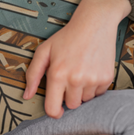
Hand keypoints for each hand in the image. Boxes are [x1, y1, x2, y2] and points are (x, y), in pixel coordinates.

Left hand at [23, 0, 131, 117]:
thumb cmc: (68, 36)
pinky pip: (98, 94)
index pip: (53, 109)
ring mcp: (92, 80)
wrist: (94, 23)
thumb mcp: (45, 50)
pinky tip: (91, 70)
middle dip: (68, 95)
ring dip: (82, 91)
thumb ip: (33, 74)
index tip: (55, 108)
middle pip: (71, 105)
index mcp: (57, 74)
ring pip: (85, 100)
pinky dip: (94, 86)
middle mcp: (75, 79)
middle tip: (69, 78)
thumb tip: (27, 95)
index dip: (53, 111)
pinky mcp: (106, 79)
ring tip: (80, 71)